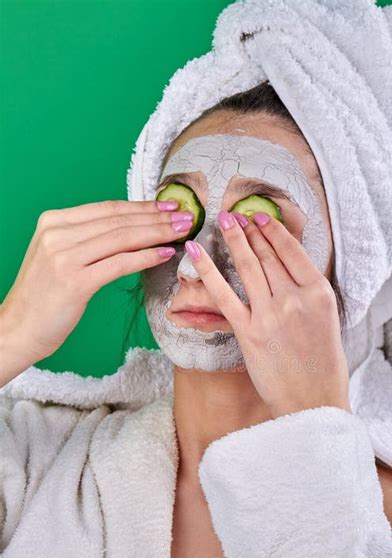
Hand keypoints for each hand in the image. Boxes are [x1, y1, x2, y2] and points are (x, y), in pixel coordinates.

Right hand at [0, 199, 188, 364]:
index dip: (142, 206)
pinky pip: (119, 264)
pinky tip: (165, 254)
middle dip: (156, 217)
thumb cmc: (44, 297)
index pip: (107, 209)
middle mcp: (57, 234)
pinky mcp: (74, 282)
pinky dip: (145, 257)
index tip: (168, 206)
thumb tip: (131, 230)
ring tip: (182, 232)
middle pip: (118, 221)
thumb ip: (86, 240)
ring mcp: (63, 257)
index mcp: (53, 222)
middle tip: (186, 216)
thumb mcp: (59, 257)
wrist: (18, 329)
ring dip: (157, 234)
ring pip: (121, 239)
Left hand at [184, 210, 350, 418]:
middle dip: (249, 230)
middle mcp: (295, 298)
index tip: (260, 217)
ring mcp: (270, 314)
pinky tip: (196, 252)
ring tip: (222, 220)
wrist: (313, 401)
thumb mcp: (327, 321)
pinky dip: (207, 270)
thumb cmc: (323, 366)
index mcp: (320, 293)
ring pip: (248, 267)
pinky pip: (224, 294)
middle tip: (236, 213)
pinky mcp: (248, 332)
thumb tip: (286, 273)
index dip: (273, 230)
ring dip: (232, 239)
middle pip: (268, 255)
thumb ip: (308, 294)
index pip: (293, 251)